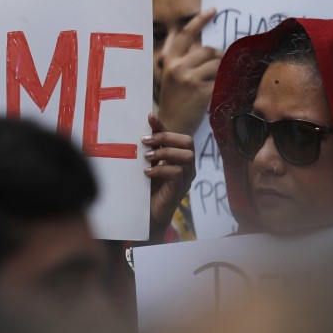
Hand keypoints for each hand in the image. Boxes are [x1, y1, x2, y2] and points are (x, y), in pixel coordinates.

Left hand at [142, 113, 195, 241]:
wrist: (147, 215)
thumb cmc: (147, 188)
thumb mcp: (147, 164)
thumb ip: (149, 148)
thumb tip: (144, 125)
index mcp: (179, 157)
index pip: (177, 136)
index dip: (165, 126)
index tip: (150, 117)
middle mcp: (187, 166)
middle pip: (188, 142)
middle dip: (166, 137)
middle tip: (145, 141)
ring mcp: (186, 178)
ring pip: (186, 156)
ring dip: (164, 152)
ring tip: (146, 157)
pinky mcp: (180, 188)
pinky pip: (177, 172)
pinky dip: (161, 169)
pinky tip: (147, 172)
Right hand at [156, 9, 222, 135]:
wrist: (171, 126)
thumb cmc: (175, 102)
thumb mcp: (173, 78)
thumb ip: (187, 63)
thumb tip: (211, 50)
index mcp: (170, 62)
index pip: (186, 35)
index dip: (199, 20)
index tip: (212, 10)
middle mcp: (178, 67)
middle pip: (209, 51)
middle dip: (219, 57)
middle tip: (222, 66)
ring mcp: (189, 79)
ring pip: (217, 64)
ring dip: (223, 71)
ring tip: (221, 80)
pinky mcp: (202, 91)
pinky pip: (221, 80)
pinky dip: (226, 83)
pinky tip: (224, 88)